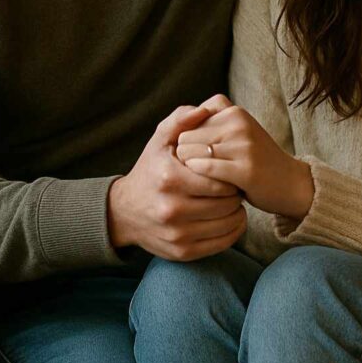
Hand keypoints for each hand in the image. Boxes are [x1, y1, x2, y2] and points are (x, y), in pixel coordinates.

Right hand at [107, 105, 246, 259]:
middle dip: (235, 192)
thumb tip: (204, 109)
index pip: (219, 180)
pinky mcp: (182, 252)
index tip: (229, 169)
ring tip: (232, 200)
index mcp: (169, 178)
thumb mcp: (159, 140)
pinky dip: (234, 230)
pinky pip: (223, 243)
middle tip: (234, 185)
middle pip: (226, 203)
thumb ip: (181, 119)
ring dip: (237, 211)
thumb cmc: (150, 170)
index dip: (230, 174)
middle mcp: (172, 209)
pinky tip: (230, 217)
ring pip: (228, 224)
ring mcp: (177, 234)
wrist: (124, 212)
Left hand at [176, 95, 313, 219]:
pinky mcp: (246, 169)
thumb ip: (210, 121)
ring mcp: (243, 145)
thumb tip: (176, 127)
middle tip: (194, 174)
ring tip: (200, 182)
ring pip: (192, 154)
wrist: (290, 183)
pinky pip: (207, 170)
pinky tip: (207, 188)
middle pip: (185, 139)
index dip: (184, 145)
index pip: (187, 124)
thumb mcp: (235, 132)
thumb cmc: (255, 160)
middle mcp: (238, 123)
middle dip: (185, 158)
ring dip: (190, 173)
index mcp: (234, 112)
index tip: (192, 160)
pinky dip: (200, 180)